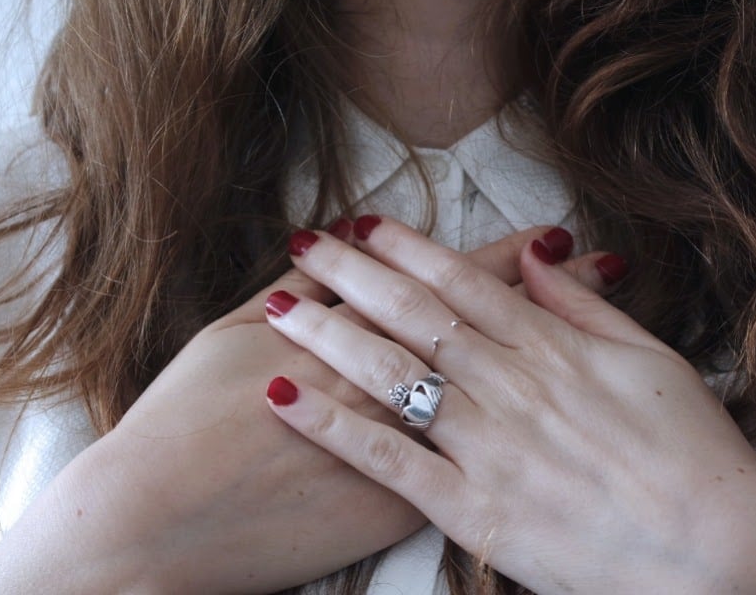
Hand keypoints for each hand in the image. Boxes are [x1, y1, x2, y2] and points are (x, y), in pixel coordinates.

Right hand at [0, 222, 619, 593]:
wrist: (157, 521)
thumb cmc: (182, 421)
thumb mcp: (230, 333)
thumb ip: (295, 292)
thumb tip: (340, 247)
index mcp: (353, 335)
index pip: (447, 286)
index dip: (505, 257)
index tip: (556, 235)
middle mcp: (388, 389)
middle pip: (486, 331)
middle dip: (547, 295)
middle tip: (598, 262)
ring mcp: (397, 454)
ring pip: (490, 396)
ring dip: (545, 358)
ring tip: (585, 343)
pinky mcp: (394, 510)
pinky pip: (464, 470)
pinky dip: (508, 441)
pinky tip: (546, 426)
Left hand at [263, 216, 755, 593]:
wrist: (720, 557)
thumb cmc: (697, 460)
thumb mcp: (655, 363)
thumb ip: (588, 309)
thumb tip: (543, 254)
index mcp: (556, 350)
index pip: (465, 283)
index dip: (408, 249)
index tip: (364, 224)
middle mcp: (513, 387)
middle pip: (415, 316)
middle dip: (353, 274)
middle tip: (304, 244)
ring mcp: (489, 448)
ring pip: (392, 375)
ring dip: (329, 334)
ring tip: (279, 304)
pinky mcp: (473, 510)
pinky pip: (388, 461)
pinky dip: (332, 427)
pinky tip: (283, 397)